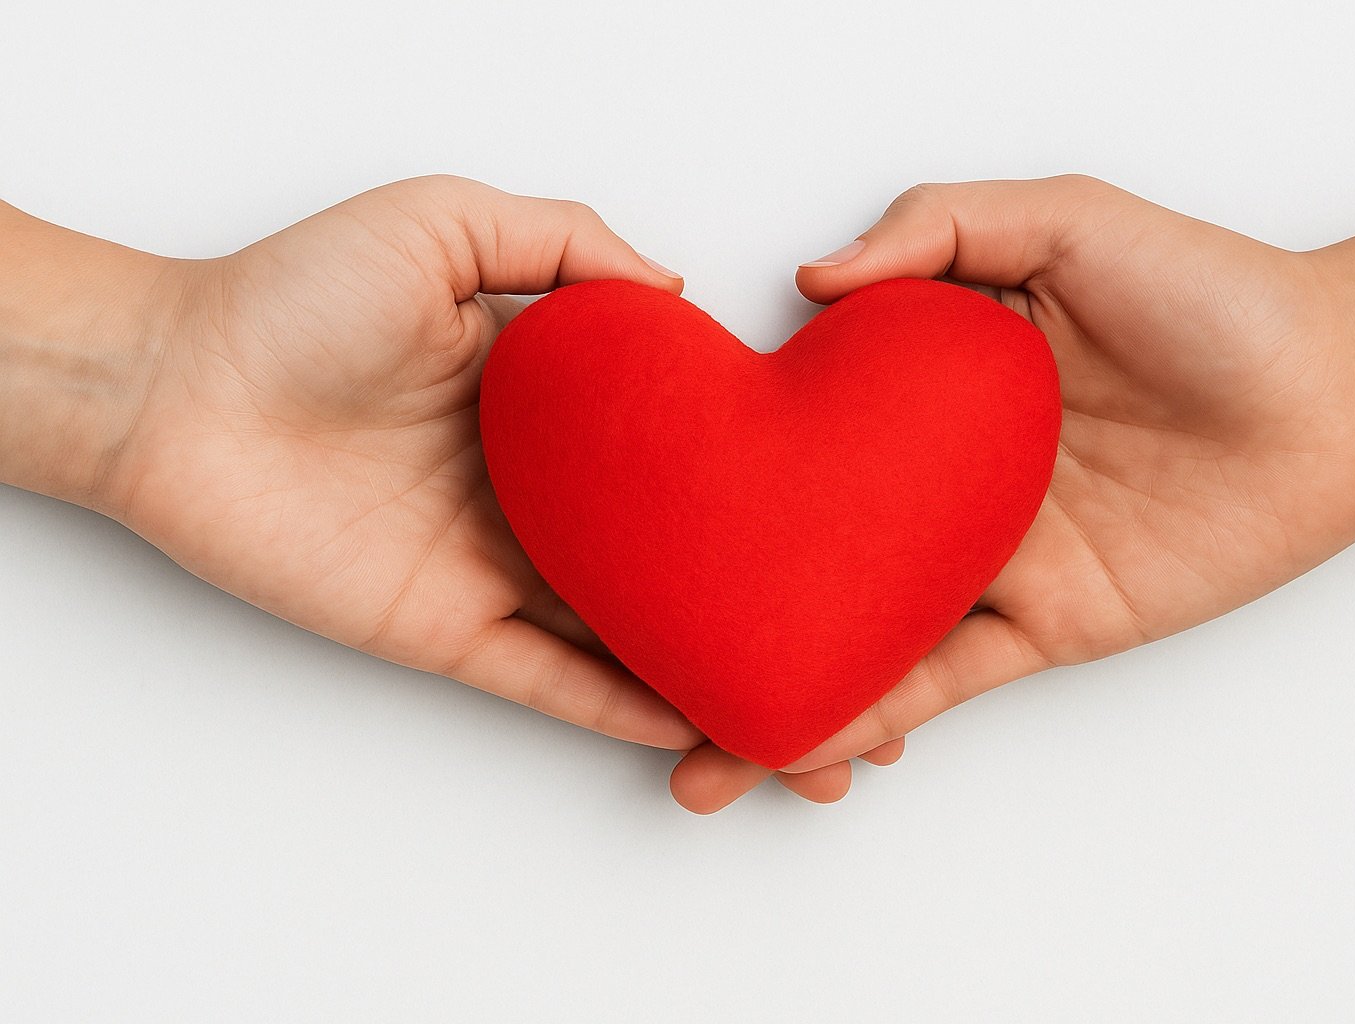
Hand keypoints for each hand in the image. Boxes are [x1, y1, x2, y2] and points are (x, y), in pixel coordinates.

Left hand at [1, 177, 883, 806]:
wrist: (173, 387)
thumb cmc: (294, 298)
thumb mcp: (447, 225)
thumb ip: (567, 248)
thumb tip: (678, 289)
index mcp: (557, 406)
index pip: (683, 452)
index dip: (761, 477)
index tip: (843, 497)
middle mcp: (545, 494)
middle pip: (676, 558)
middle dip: (763, 595)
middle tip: (856, 628)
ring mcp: (504, 567)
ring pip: (631, 633)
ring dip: (714, 666)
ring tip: (804, 702)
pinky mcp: (452, 630)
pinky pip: (555, 681)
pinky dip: (626, 703)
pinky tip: (699, 718)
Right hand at [674, 175, 1354, 802]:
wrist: (1338, 390)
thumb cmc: (1213, 295)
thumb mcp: (1066, 220)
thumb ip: (938, 231)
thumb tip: (812, 281)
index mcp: (928, 389)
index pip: (803, 432)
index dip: (726, 473)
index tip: (642, 511)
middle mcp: (940, 481)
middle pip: (813, 550)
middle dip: (730, 610)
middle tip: (645, 663)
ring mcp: (986, 558)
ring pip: (861, 631)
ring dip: (784, 687)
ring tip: (705, 749)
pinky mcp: (1044, 622)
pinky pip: (943, 673)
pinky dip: (876, 706)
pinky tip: (810, 736)